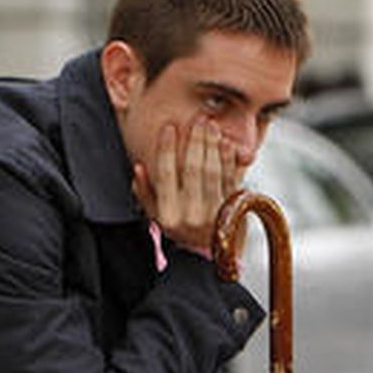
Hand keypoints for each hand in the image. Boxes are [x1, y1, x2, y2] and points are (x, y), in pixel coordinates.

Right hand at [132, 120, 244, 255]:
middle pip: (192, 169)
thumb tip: (139, 167)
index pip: (165, 175)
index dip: (166, 149)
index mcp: (168, 214)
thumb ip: (145, 193)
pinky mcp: (233, 208)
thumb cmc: (181, 228)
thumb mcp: (156, 216)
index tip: (169, 128)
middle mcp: (190, 213)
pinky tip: (225, 143)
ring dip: (212, 145)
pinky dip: (228, 159)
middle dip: (195, 141)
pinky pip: (230, 178)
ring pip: (212, 171)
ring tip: (211, 126)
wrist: (214, 252)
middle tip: (198, 120)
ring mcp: (214, 211)